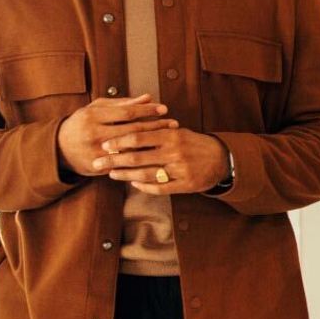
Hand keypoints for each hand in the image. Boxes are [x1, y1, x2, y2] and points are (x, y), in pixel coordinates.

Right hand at [57, 94, 177, 177]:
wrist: (59, 149)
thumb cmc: (82, 123)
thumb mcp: (98, 108)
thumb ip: (122, 103)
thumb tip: (148, 97)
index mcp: (92, 117)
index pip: (125, 113)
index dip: (146, 110)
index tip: (164, 108)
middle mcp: (93, 135)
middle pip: (131, 131)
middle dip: (155, 126)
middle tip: (174, 123)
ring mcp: (96, 153)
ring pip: (130, 149)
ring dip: (153, 143)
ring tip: (171, 137)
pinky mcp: (99, 168)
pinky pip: (125, 163)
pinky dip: (142, 158)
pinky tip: (157, 154)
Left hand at [92, 126, 229, 193]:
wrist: (222, 159)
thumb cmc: (194, 143)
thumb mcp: (178, 132)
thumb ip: (156, 131)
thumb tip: (128, 131)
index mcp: (171, 135)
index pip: (139, 137)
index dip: (119, 141)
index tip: (104, 144)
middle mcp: (175, 152)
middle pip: (137, 157)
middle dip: (114, 160)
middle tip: (98, 161)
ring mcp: (180, 170)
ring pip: (145, 174)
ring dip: (125, 175)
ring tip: (111, 173)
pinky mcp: (185, 185)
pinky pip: (160, 188)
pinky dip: (144, 186)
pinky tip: (133, 183)